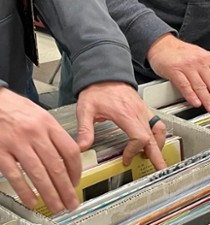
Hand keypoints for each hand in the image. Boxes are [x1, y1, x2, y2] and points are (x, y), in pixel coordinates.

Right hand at [0, 88, 80, 212]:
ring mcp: (17, 143)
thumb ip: (55, 135)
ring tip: (56, 206)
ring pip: (38, 173)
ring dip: (49, 193)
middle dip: (66, 188)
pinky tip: (32, 200)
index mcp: (49, 124)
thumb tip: (67, 157)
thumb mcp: (42, 116)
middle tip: (71, 202)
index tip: (76, 181)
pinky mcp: (0, 151)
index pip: (70, 151)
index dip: (76, 170)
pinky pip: (15, 174)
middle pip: (56, 166)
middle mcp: (35, 133)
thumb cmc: (18, 109)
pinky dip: (25, 190)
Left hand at [76, 82, 166, 169]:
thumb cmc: (97, 89)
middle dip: (157, 155)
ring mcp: (143, 110)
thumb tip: (83, 147)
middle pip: (153, 138)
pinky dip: (157, 134)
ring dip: (158, 145)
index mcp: (125, 114)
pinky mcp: (143, 108)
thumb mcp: (86, 109)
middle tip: (160, 169)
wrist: (105, 72)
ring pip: (159, 130)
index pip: (139, 138)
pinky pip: (157, 123)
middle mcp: (137, 113)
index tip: (125, 159)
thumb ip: (85, 129)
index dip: (133, 152)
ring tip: (155, 156)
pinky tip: (153, 140)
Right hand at [147, 34, 209, 112]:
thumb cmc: (178, 52)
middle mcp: (199, 62)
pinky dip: (190, 95)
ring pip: (200, 86)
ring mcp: (187, 67)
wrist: (161, 44)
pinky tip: (195, 103)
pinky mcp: (174, 71)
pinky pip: (184, 85)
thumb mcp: (198, 56)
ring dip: (208, 100)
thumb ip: (209, 70)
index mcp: (207, 58)